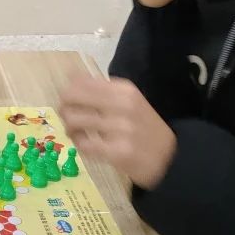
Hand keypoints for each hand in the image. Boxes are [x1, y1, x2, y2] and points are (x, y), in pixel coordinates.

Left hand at [58, 75, 175, 188]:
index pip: (81, 82)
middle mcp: (122, 105)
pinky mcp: (117, 152)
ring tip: (75, 132)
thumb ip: (102, 90)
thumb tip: (71, 76)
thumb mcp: (129, 101)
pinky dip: (78, 143)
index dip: (68, 91)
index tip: (69, 100)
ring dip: (69, 127)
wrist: (170, 158)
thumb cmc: (144, 127)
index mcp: (124, 89)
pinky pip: (83, 144)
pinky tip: (85, 144)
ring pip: (74, 120)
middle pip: (72, 97)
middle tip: (67, 115)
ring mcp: (120, 129)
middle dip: (63, 107)